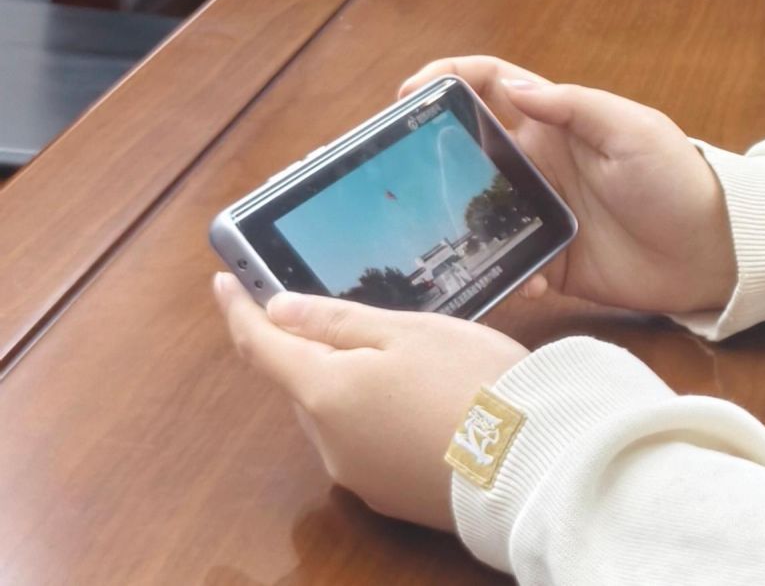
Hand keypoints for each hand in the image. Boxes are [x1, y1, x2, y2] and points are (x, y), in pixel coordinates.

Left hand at [213, 272, 525, 528]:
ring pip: (334, 414)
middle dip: (314, 348)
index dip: (238, 310)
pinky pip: (364, 443)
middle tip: (352, 316)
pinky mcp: (387, 495)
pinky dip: (377, 417)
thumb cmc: (472, 381)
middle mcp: (327, 440)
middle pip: (302, 382)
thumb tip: (278, 310)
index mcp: (325, 391)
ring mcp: (357, 474)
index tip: (224, 281)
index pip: (261, 346)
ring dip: (350, 384)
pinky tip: (422, 403)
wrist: (529, 460)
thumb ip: (339, 321)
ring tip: (411, 360)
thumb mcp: (409, 331)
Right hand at [398, 56, 738, 317]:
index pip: (491, 85)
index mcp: (557, 122)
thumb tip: (514, 87)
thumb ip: (574, 107)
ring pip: (474, 212)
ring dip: (454, 223)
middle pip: (466, 149)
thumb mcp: (633, 131)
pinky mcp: (550, 261)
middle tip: (391, 173)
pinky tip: (525, 282)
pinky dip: (502, 274)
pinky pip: (506, 266)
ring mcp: (541, 213)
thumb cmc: (678, 179)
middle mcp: (539, 164)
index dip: (449, 79)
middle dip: (426, 155)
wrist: (714, 251)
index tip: (409, 93)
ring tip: (432, 239)